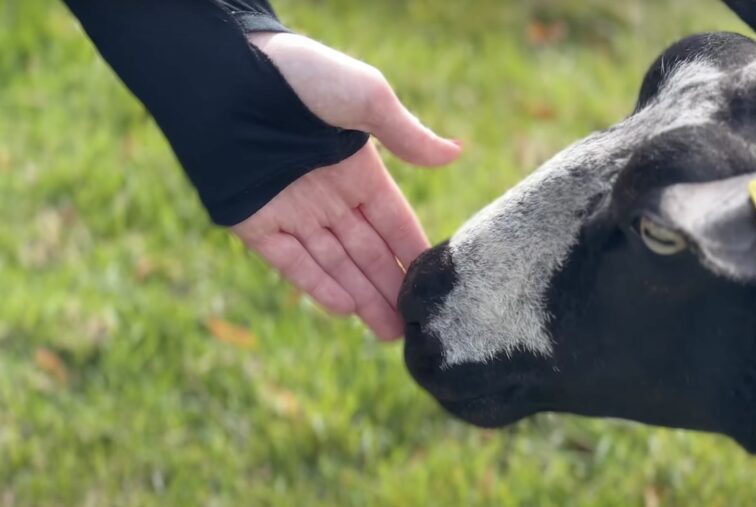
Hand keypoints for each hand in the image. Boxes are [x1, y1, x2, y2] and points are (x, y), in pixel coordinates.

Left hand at [231, 33, 461, 339]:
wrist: (226, 75)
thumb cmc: (301, 77)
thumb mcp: (365, 99)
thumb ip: (407, 135)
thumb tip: (455, 154)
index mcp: (356, 170)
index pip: (393, 221)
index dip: (412, 251)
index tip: (436, 283)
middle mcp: (326, 196)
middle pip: (366, 253)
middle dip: (391, 288)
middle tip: (415, 327)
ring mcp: (290, 212)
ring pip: (333, 265)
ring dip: (361, 297)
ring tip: (390, 332)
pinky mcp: (253, 222)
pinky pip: (290, 262)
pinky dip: (317, 285)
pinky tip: (346, 309)